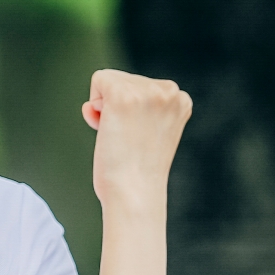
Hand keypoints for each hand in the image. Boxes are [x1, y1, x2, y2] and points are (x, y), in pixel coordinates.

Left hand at [82, 69, 191, 211]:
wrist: (135, 194)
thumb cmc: (137, 172)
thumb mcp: (153, 132)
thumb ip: (143, 109)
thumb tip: (93, 105)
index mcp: (181, 100)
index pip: (142, 86)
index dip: (131, 112)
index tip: (139, 137)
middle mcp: (170, 91)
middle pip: (125, 80)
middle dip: (116, 107)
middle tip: (127, 141)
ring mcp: (148, 92)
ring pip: (110, 80)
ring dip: (105, 109)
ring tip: (120, 138)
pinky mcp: (124, 96)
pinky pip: (98, 80)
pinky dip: (94, 105)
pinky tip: (108, 128)